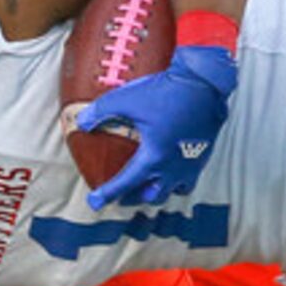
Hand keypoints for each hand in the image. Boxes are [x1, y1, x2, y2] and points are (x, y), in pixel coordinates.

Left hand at [74, 43, 237, 208]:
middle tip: (119, 196)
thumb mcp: (126, 99)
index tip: (95, 201)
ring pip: (171, 192)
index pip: (125, 184)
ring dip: (155, 193)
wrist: (203, 84)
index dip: (107, 194)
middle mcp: (173, 167)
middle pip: (149, 195)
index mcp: (153, 157)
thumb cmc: (167, 92)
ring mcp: (191, 164)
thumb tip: (82, 121)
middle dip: (131, 198)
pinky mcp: (204, 156)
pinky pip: (188, 179)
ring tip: (145, 188)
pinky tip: (169, 172)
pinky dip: (175, 182)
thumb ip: (101, 111)